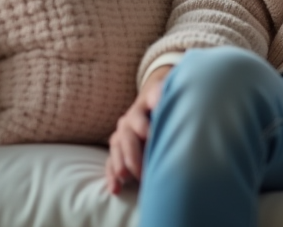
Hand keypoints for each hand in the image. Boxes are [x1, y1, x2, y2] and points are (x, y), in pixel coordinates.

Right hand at [105, 65, 172, 193]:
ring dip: (121, 165)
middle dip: (134, 154)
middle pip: (128, 137)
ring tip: (126, 177)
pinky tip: (115, 188)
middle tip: (143, 169)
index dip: (146, 125)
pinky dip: (112, 176)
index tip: (150, 135)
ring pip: (117, 150)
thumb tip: (170, 96)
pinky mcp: (117, 148)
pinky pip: (111, 162)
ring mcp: (122, 134)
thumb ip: (168, 96)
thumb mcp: (171, 94)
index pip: (143, 114)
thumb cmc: (168, 101)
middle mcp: (130, 119)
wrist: (155, 100)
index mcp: (145, 104)